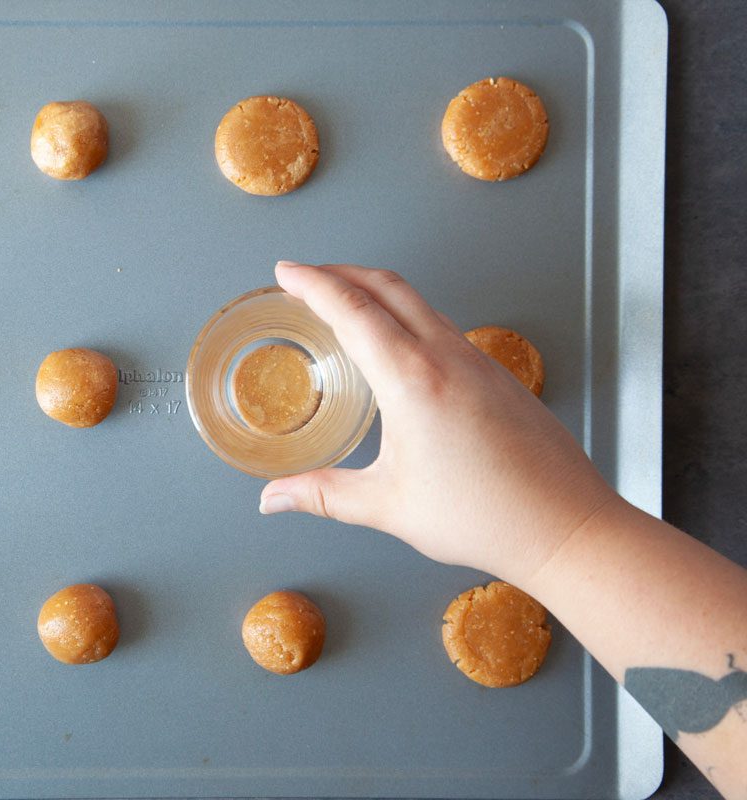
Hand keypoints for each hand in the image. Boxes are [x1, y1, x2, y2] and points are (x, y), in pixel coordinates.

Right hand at [260, 261, 624, 584]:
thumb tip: (272, 499)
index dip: (313, 283)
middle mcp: (447, 356)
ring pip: (419, 303)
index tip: (286, 272)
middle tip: (305, 278)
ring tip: (344, 304)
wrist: (565, 525)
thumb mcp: (387, 506)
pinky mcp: (498, 375)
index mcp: (413, 379)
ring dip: (376, 291)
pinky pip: (443, 326)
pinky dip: (407, 316)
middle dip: (340, 272)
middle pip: (387, 287)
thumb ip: (322, 495)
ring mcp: (478, 361)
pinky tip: (397, 346)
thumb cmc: (484, 517)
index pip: (352, 309)